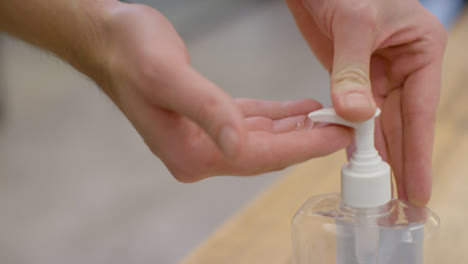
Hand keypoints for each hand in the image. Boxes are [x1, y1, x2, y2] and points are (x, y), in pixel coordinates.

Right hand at [96, 4, 350, 181]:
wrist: (108, 40)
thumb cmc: (131, 52)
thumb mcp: (169, 76)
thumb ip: (206, 110)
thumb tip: (238, 145)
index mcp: (191, 153)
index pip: (258, 156)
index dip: (301, 147)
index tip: (338, 138)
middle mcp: (198, 155)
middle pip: (264, 153)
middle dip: (306, 142)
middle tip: (346, 129)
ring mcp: (201, 141)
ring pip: (261, 140)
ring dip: (295, 130)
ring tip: (329, 118)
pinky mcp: (205, 122)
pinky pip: (249, 123)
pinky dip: (276, 117)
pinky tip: (298, 110)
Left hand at [286, 0, 446, 204]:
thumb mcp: (354, 22)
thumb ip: (352, 69)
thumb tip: (356, 116)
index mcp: (419, 50)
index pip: (420, 111)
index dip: (417, 152)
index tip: (418, 188)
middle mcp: (402, 65)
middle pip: (403, 124)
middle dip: (401, 162)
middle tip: (402, 202)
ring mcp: (375, 72)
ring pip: (380, 122)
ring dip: (379, 154)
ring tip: (381, 189)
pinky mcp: (351, 74)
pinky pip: (355, 112)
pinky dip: (354, 135)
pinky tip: (355, 158)